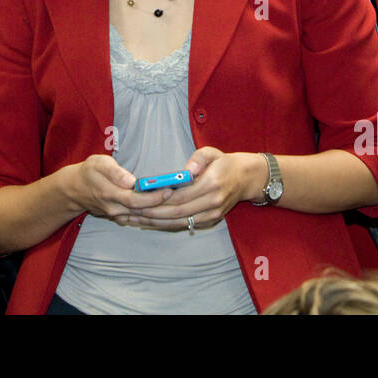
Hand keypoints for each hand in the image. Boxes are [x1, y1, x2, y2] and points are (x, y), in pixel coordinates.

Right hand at [65, 155, 172, 223]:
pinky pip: (139, 220)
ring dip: (160, 214)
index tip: (168, 190)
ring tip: (179, 205)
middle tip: (180, 196)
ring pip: (142, 218)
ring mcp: (117, 216)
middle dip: (162, 206)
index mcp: (109, 194)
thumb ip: (115, 172)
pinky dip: (153, 217)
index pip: (135, 200)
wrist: (75, 190)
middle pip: (142, 212)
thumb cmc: (89, 172)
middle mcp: (114, 209)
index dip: (153, 197)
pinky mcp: (119, 218)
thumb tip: (131, 181)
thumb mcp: (98, 164)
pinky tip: (167, 214)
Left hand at [131, 148, 263, 229]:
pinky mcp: (211, 221)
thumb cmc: (224, 163)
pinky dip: (167, 225)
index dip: (160, 198)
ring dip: (156, 222)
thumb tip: (186, 171)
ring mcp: (213, 214)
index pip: (181, 195)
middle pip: (177, 212)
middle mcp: (212, 202)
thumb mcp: (212, 152)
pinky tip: (151, 222)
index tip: (141, 197)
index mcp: (212, 184)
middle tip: (132, 211)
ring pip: (180, 222)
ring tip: (136, 219)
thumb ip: (198, 159)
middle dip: (152, 213)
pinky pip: (186, 225)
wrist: (246, 178)